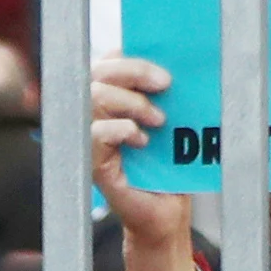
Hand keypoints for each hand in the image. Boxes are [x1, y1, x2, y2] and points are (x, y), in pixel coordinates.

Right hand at [89, 54, 203, 270]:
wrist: (168, 213)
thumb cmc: (171, 167)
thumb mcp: (173, 124)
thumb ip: (168, 95)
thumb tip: (178, 64)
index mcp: (113, 100)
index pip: (108, 62)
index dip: (129, 56)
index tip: (161, 66)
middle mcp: (96, 115)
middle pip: (99, 72)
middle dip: (134, 71)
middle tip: (165, 84)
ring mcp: (91, 139)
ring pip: (95, 97)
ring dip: (131, 102)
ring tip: (158, 119)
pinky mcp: (94, 163)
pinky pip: (95, 132)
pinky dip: (120, 129)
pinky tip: (141, 140)